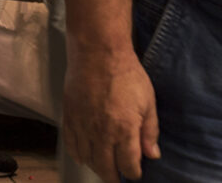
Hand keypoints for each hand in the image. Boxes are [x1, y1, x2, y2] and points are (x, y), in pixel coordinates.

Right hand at [63, 45, 159, 182]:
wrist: (98, 52)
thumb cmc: (127, 73)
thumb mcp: (148, 101)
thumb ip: (150, 131)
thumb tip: (152, 155)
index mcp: (125, 130)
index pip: (129, 166)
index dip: (134, 173)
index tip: (136, 172)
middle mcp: (102, 133)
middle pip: (106, 169)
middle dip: (115, 177)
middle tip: (119, 177)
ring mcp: (83, 126)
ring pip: (88, 160)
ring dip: (97, 167)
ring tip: (104, 166)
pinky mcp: (69, 118)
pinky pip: (71, 146)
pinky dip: (78, 155)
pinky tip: (85, 155)